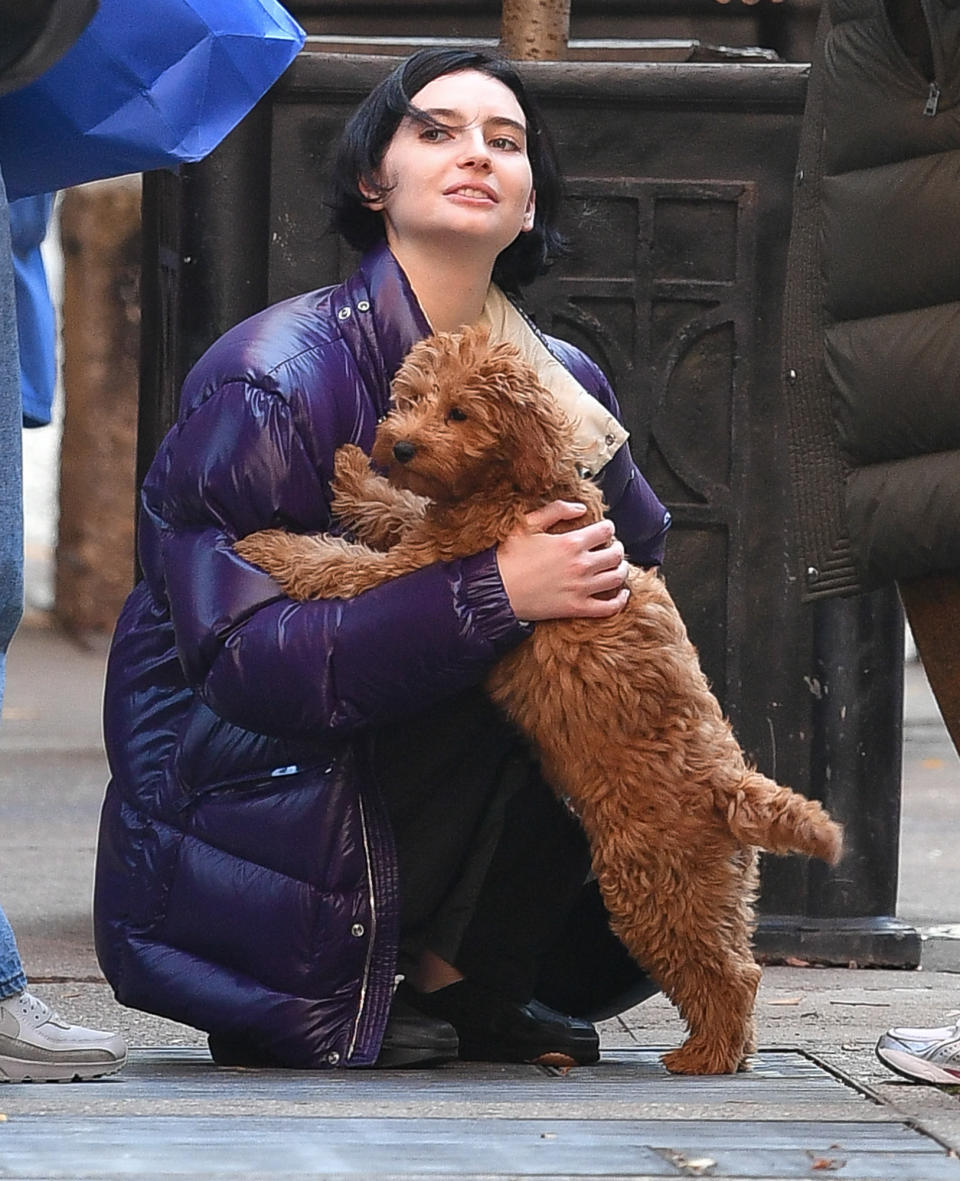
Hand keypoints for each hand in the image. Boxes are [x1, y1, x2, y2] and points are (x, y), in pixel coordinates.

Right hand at [496, 500, 629, 621]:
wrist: (495, 590)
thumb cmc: (508, 556)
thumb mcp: (528, 524)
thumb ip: (556, 510)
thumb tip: (580, 508)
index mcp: (570, 542)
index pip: (605, 530)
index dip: (607, 528)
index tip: (603, 530)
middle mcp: (581, 565)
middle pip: (616, 554)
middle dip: (616, 548)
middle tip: (611, 548)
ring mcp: (581, 589)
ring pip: (617, 578)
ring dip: (621, 569)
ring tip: (616, 567)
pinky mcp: (576, 608)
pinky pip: (609, 607)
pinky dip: (619, 601)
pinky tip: (620, 594)